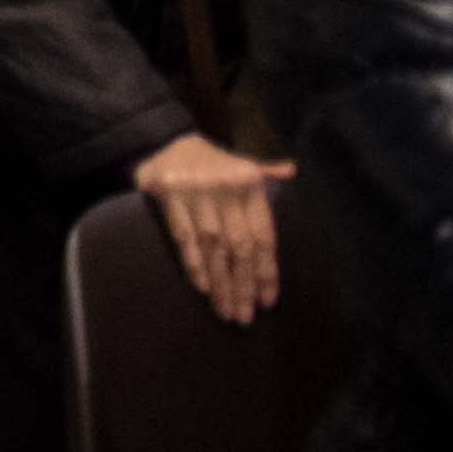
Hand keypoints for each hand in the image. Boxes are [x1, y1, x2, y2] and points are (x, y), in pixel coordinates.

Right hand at [132, 132, 288, 324]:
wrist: (160, 134)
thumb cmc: (209, 159)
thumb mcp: (242, 161)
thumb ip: (268, 171)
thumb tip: (292, 171)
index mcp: (249, 183)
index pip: (263, 235)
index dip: (266, 271)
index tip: (267, 301)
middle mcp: (225, 188)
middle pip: (239, 247)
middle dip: (243, 285)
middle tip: (244, 317)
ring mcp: (195, 191)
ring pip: (213, 246)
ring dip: (220, 282)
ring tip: (226, 311)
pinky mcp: (167, 193)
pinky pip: (183, 235)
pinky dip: (193, 263)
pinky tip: (201, 287)